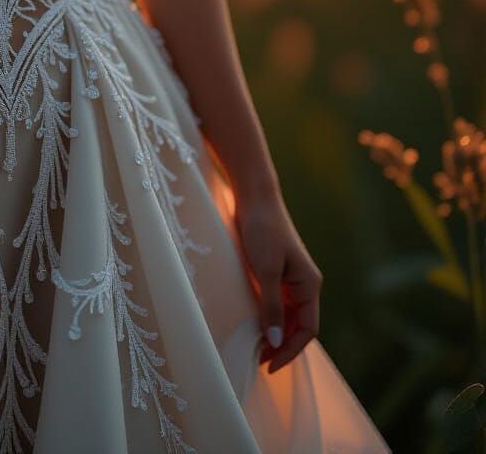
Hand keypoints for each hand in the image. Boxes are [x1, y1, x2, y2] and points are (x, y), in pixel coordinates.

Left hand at [233, 192, 322, 372]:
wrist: (254, 197)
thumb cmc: (262, 229)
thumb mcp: (265, 270)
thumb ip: (271, 306)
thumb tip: (275, 341)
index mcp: (309, 285)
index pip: (307, 329)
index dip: (290, 350)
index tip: (270, 365)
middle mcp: (304, 284)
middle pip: (297, 325)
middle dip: (281, 345)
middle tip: (259, 361)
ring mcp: (289, 277)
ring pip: (287, 315)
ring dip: (275, 333)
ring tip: (256, 349)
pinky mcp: (275, 270)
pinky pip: (276, 302)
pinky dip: (268, 317)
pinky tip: (254, 325)